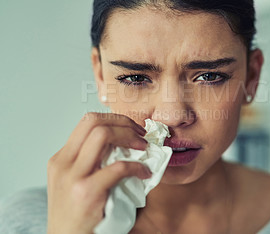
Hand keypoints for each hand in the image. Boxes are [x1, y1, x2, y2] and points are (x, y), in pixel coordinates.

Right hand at [47, 113, 150, 233]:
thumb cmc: (75, 214)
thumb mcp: (74, 182)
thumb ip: (91, 162)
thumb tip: (125, 145)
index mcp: (61, 158)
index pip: (87, 121)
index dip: (114, 119)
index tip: (131, 128)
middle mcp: (63, 162)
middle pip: (93, 121)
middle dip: (123, 122)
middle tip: (141, 135)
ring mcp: (73, 176)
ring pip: (102, 135)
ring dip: (129, 137)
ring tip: (143, 147)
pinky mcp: (86, 192)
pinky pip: (118, 167)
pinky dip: (137, 166)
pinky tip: (144, 173)